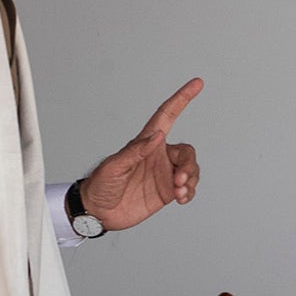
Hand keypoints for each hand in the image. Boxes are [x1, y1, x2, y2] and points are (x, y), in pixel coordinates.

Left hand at [82, 78, 203, 231]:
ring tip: (178, 193)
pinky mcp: (167, 191)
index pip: (167, 116)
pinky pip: (189, 188)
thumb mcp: (114, 167)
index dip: (181, 99)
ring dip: (190, 182)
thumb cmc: (100, 185)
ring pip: (192, 170)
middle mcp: (158, 156)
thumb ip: (135, 152)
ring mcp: (164, 174)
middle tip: (179, 181)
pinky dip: (189, 193)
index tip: (196, 84)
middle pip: (187, 152)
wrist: (98, 212)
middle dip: (189, 166)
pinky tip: (180, 199)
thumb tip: (157, 136)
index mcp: (145, 144)